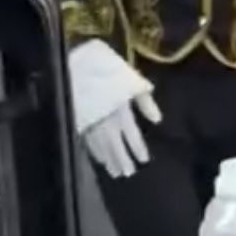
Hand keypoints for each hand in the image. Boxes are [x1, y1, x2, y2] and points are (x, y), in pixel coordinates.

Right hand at [68, 39, 161, 177]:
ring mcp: (90, 121)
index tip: (144, 161)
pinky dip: (94, 151)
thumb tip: (157, 120)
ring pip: (100, 146)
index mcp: (120, 110)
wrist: (78, 61)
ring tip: (115, 172)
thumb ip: (144, 101)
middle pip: (115, 145)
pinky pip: (87, 140)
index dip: (137, 149)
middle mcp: (105, 119)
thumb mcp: (132, 80)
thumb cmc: (109, 68)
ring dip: (108, 160)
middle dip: (122, 160)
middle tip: (128, 173)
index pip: (131, 135)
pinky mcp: (78, 119)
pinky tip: (98, 159)